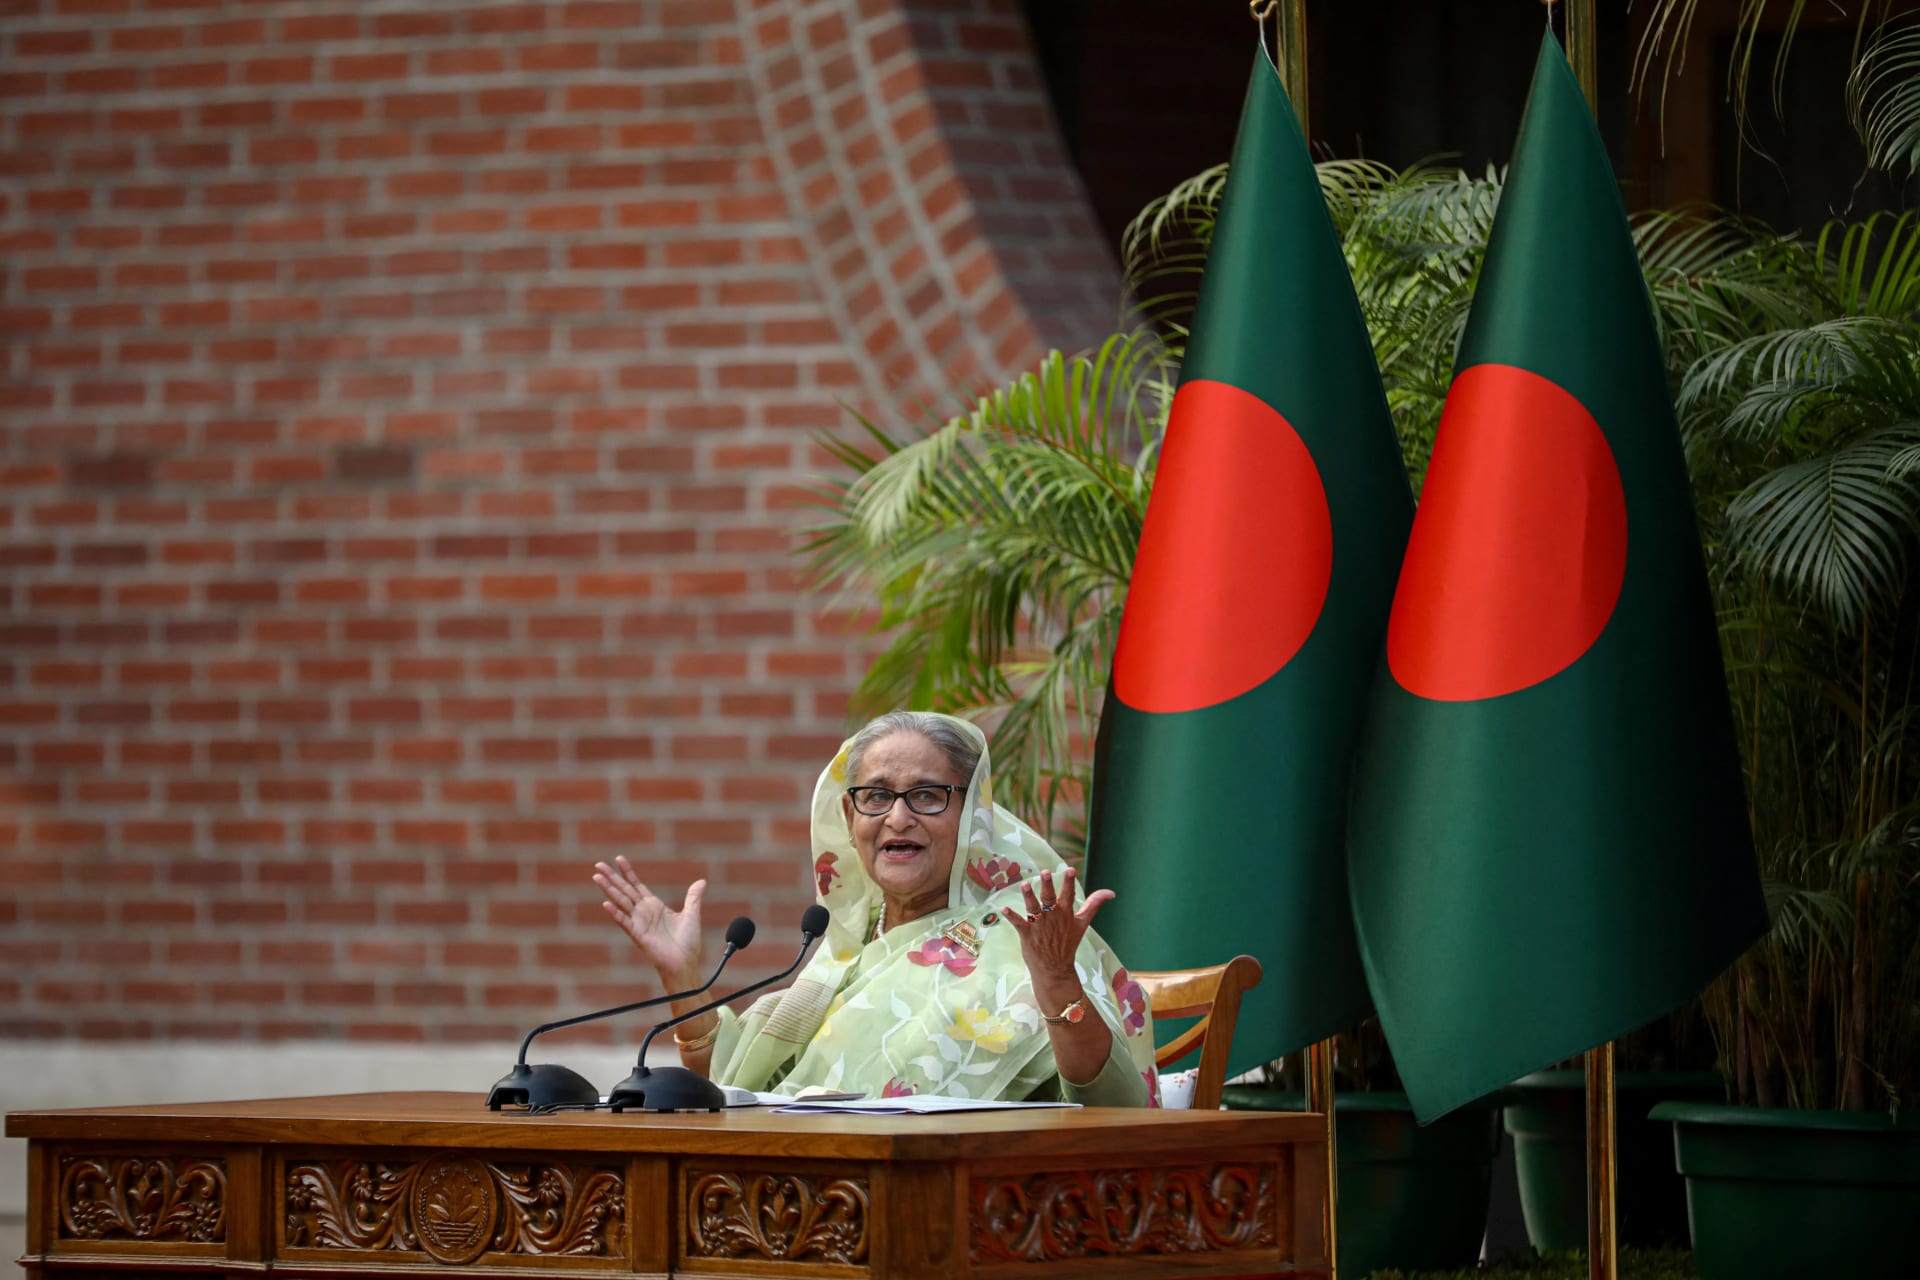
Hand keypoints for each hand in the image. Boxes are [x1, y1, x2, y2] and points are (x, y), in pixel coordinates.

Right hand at [593, 856, 704, 988]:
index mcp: (654, 906)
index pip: (637, 885)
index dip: (628, 872)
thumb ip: (693, 898)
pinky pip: (624, 922)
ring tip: (597, 877)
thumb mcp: (692, 915)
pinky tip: (606, 903)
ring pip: (621, 902)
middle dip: (612, 878)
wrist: (685, 963)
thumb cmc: (687, 943)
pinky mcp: (638, 935)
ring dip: (609, 890)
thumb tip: (701, 881)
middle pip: (624, 891)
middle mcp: (643, 912)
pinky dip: (615, 913)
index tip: (619, 858)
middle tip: (598, 865)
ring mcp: (639, 923)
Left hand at [1004, 867, 1111, 981]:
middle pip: (1049, 898)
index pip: (1068, 894)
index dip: (1069, 882)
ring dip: (1028, 897)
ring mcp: (1040, 926)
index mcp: (1066, 913)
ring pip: (1033, 908)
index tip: (1070, 869)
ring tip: (1024, 885)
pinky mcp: (1027, 935)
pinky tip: (1003, 908)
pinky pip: (1019, 923)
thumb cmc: (1068, 943)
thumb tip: (1111, 892)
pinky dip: (1011, 916)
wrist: (1056, 969)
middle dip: (1047, 885)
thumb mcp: (1082, 923)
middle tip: (1045, 872)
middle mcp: (1053, 918)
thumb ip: (1094, 905)